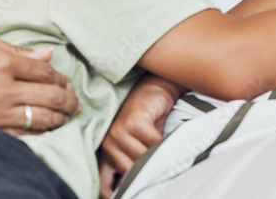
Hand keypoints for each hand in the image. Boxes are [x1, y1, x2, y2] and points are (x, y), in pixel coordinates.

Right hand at [0, 27, 79, 138]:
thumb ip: (13, 48)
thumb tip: (46, 55)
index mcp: (1, 60)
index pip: (45, 73)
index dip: (61, 80)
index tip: (68, 84)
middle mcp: (1, 87)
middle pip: (49, 97)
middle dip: (68, 102)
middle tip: (75, 105)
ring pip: (37, 120)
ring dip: (57, 120)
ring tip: (65, 119)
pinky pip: (15, 136)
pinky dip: (33, 135)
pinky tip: (40, 133)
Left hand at [98, 74, 181, 198]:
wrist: (156, 88)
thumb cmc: (149, 120)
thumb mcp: (139, 147)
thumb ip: (136, 165)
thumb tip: (143, 189)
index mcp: (107, 155)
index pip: (105, 187)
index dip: (118, 195)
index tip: (136, 194)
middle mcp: (108, 144)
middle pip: (130, 173)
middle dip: (147, 176)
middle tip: (163, 177)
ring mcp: (119, 132)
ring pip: (141, 160)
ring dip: (158, 161)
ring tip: (171, 162)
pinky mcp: (134, 122)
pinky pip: (152, 144)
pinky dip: (164, 147)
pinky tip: (171, 145)